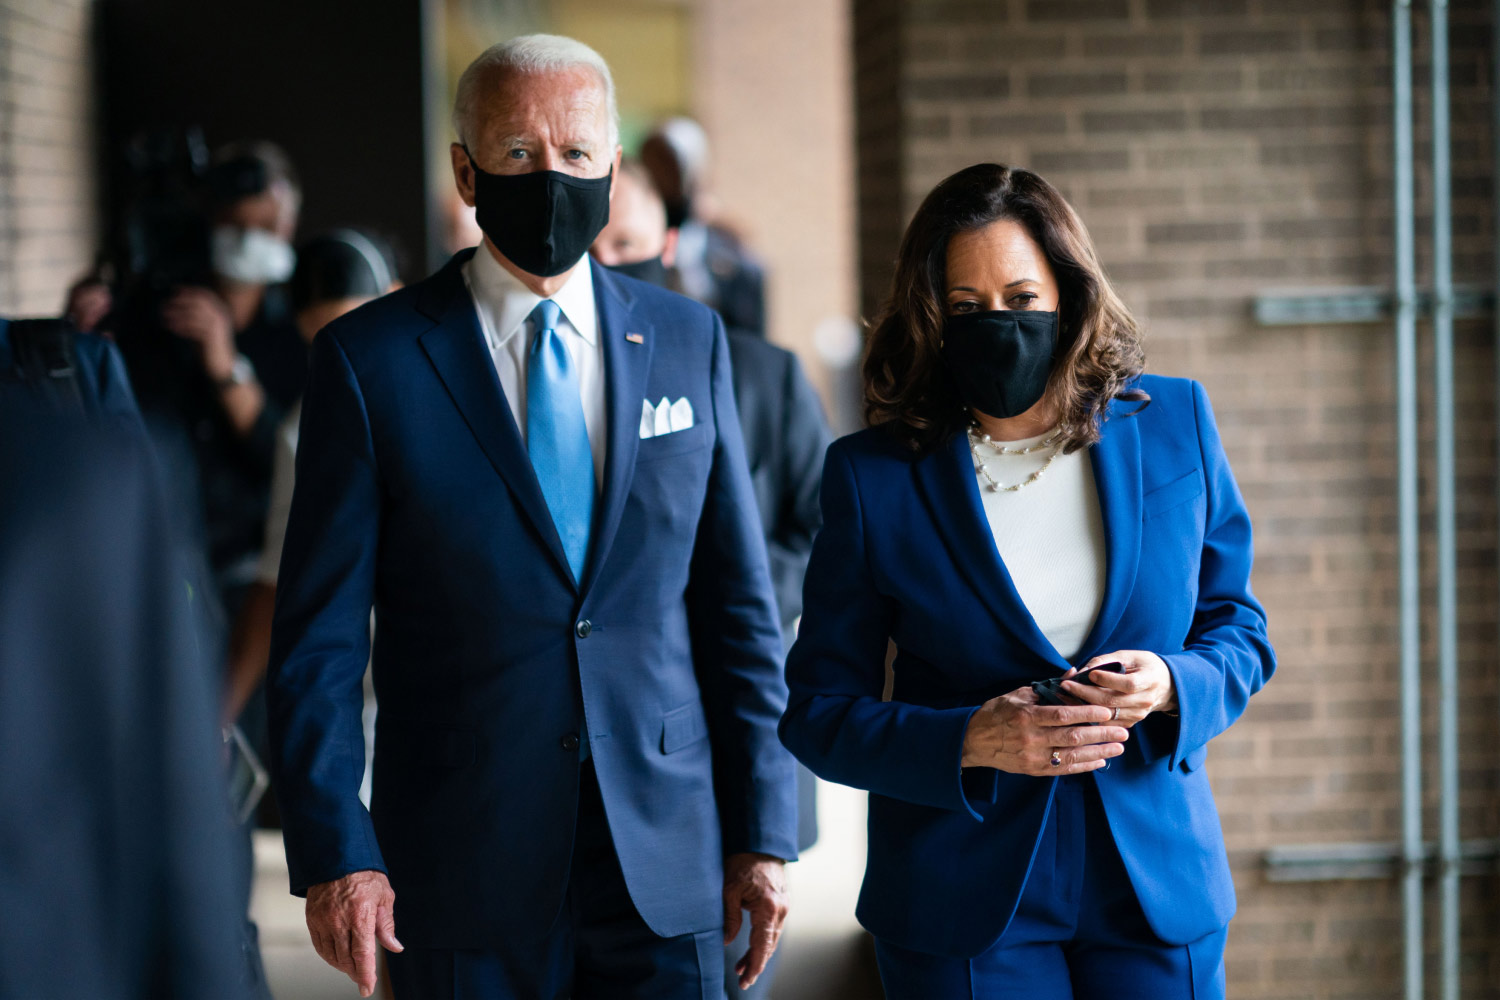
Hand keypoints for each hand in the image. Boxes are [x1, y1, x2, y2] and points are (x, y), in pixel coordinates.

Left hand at [161, 286, 236, 380]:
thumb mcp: (202, 326)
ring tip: (164, 317)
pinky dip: (180, 326)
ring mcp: (217, 326)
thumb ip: (194, 315)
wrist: (222, 364)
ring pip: (194, 315)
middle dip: (180, 302)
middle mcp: (220, 316)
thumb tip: (175, 304)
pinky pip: (193, 328)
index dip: (189, 291)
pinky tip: (171, 327)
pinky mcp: (211, 337)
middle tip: (165, 305)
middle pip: (198, 302)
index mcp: (220, 311)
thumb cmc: (209, 345)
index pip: (204, 295)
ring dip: (177, 315)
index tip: (175, 290)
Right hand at [305, 870, 402, 997]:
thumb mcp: (384, 897)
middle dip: (355, 972)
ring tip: (352, 967)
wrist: (337, 857)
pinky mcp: (312, 919)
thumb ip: (387, 926)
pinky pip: (320, 946)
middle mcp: (339, 921)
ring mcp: (323, 921)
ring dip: (342, 965)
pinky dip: (329, 955)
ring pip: (331, 955)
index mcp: (360, 916)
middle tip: (363, 977)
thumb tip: (395, 947)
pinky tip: (337, 956)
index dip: (365, 975)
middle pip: (346, 959)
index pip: (362, 954)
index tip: (367, 988)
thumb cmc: (365, 875)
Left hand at [722, 852, 787, 990]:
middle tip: (742, 980)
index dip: (755, 965)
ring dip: (759, 953)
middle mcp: (781, 909)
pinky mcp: (781, 903)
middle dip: (756, 964)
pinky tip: (751, 947)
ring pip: (772, 938)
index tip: (746, 980)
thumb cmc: (742, 862)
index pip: (763, 945)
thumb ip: (730, 918)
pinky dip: (763, 939)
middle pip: (769, 945)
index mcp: (768, 907)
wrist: (760, 842)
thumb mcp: (729, 890)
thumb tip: (727, 941)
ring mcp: (784, 906)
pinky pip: (773, 927)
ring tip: (742, 968)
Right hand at [962, 684, 1127, 774]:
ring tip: (1118, 748)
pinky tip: (1100, 761)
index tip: (1106, 712)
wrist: (974, 740)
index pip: (1063, 715)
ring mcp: (1033, 756)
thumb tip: (1074, 673)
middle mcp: (1031, 738)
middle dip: (1101, 735)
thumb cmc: (996, 713)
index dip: (1087, 714)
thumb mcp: (1019, 694)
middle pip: (1073, 737)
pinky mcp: (1034, 770)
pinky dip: (1084, 766)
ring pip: (1072, 756)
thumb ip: (1048, 687)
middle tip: (1123, 731)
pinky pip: (1064, 769)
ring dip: (1099, 752)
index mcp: (1027, 716)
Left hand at [1061, 650, 1176, 725]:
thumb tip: (1083, 670)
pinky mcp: (1130, 723)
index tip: (1089, 674)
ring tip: (1065, 696)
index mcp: (1149, 680)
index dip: (1107, 680)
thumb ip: (1107, 660)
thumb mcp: (1130, 655)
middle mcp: (1145, 700)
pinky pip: (1106, 723)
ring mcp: (1138, 715)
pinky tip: (1074, 707)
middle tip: (1066, 685)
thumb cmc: (1145, 666)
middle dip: (1085, 693)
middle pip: (1112, 701)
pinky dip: (1089, 716)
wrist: (1166, 686)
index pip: (1127, 684)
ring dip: (1083, 707)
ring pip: (1107, 715)